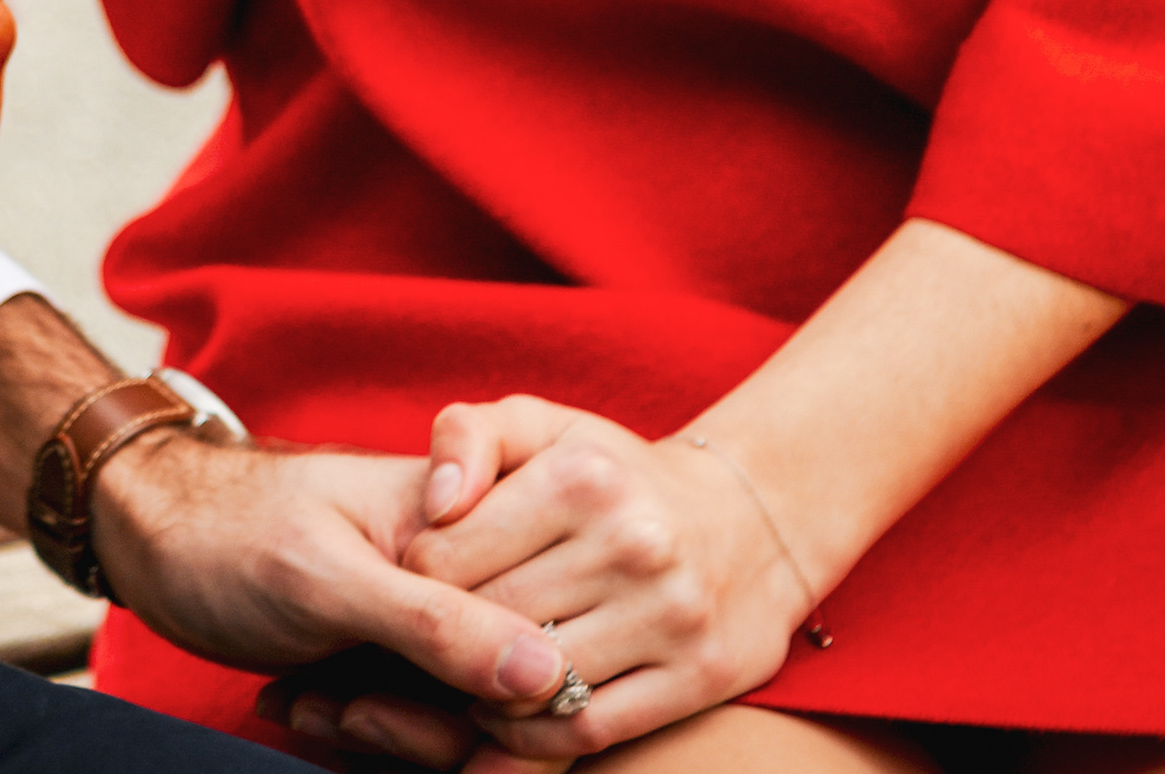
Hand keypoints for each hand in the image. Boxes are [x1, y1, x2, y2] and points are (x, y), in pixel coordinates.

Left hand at [89, 430, 579, 716]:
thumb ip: (436, 622)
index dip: (487, 697)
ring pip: (459, 720)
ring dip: (381, 729)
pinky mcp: (398, 655)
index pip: (537, 638)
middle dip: (421, 724)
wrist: (151, 535)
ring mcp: (433, 618)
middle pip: (505, 693)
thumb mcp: (327, 576)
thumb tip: (546, 674)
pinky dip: (358, 727)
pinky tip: (294, 703)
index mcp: (476, 521)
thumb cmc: (231, 528)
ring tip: (306, 702)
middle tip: (339, 706)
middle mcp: (469, 573)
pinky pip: (416, 721)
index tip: (395, 704)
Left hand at [323, 397, 815, 768]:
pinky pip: (586, 730)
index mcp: (582, 476)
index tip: (414, 587)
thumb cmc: (613, 474)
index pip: (442, 557)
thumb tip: (436, 505)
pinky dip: (532, 739)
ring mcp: (672, 613)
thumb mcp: (540, 426)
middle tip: (431, 643)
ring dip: (483, 695)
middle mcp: (632, 542)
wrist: (752, 520)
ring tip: (467, 678)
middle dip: (443, 641)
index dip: (412, 581)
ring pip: (531, 684)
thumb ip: (466, 436)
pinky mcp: (700, 675)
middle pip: (484, 623)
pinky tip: (511, 717)